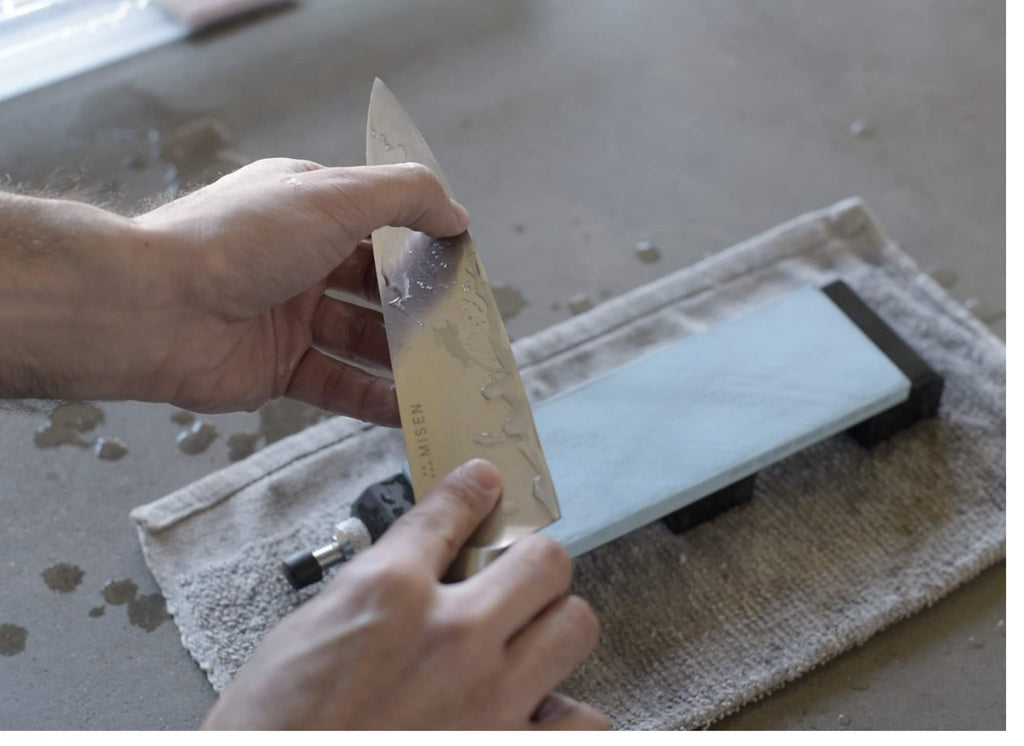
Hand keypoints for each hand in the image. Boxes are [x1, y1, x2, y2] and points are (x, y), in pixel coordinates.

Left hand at [0, 159, 467, 422]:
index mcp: (308, 208)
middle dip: (420, 307)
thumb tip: (456, 215)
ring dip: (405, 357)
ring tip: (450, 374)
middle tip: (464, 329)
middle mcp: (299, 260)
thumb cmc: (236, 240)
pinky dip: (375, 399)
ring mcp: (288, 317)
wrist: (152, 308)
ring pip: (362, 340)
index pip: (380, 222)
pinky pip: (338, 385)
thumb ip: (406, 197)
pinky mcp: (277, 369)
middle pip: (377, 287)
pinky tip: (412, 410)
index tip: (463, 266)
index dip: (423, 242)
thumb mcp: (334, 196)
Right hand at [203, 459, 606, 729]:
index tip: (485, 485)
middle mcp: (451, 635)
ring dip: (554, 629)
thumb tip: (417, 571)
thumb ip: (375, 591)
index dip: (473, 491)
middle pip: (545, 561)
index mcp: (389, 591)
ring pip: (576, 626)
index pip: (453, 509)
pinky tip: (534, 713)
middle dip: (530, 563)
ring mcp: (489, 700)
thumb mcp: (304, 630)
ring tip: (525, 647)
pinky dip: (565, 715)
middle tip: (512, 582)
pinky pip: (585, 724)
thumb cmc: (274, 723)